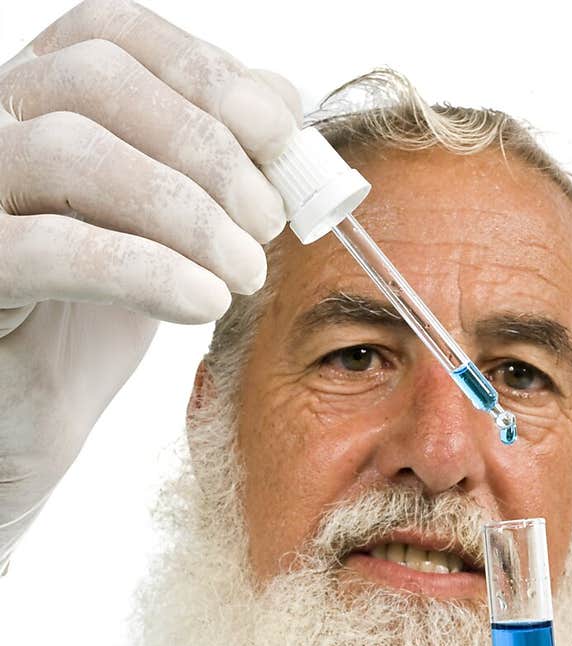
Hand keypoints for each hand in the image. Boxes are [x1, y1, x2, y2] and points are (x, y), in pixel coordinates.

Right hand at [0, 0, 299, 565]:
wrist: (28, 420)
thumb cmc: (88, 320)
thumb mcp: (162, 229)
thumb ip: (213, 161)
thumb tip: (284, 99)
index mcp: (38, 94)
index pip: (117, 34)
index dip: (206, 73)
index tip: (280, 135)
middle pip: (100, 80)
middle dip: (208, 149)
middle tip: (269, 223)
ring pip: (73, 152)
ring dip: (186, 211)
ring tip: (245, 273)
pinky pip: (52, 250)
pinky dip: (145, 270)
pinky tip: (204, 302)